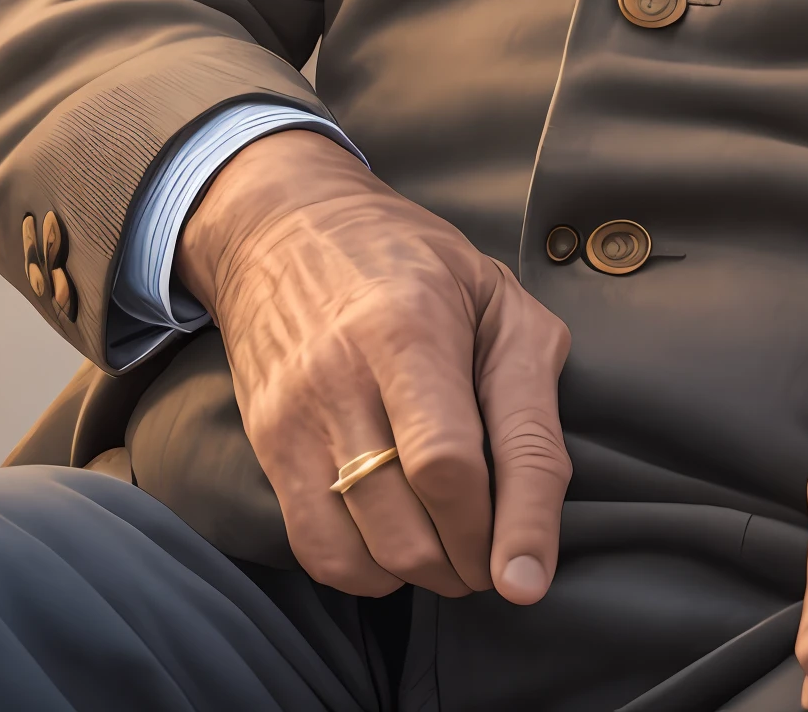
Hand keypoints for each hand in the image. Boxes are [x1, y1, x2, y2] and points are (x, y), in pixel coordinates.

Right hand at [176, 127, 571, 599]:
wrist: (288, 226)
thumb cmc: (415, 262)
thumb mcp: (499, 299)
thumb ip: (528, 400)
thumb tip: (539, 516)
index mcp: (411, 326)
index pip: (450, 461)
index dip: (500, 529)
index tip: (525, 580)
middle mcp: (344, 374)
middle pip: (410, 522)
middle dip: (469, 561)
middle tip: (496, 550)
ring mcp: (298, 413)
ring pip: (364, 548)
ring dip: (424, 574)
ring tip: (454, 546)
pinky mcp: (268, 442)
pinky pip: (315, 548)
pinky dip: (366, 572)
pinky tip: (397, 542)